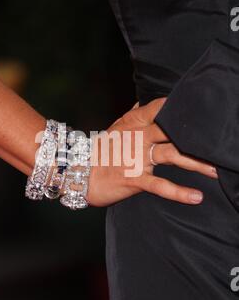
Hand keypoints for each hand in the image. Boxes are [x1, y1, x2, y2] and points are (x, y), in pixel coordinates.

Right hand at [87, 98, 216, 206]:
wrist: (78, 171)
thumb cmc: (100, 151)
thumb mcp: (115, 128)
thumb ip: (133, 115)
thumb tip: (142, 102)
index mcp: (134, 123)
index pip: (162, 108)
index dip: (182, 106)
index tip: (203, 109)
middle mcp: (138, 137)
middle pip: (173, 131)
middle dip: (196, 135)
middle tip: (221, 140)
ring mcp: (137, 158)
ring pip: (172, 155)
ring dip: (196, 163)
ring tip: (216, 170)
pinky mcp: (134, 179)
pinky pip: (160, 185)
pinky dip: (178, 192)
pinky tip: (196, 197)